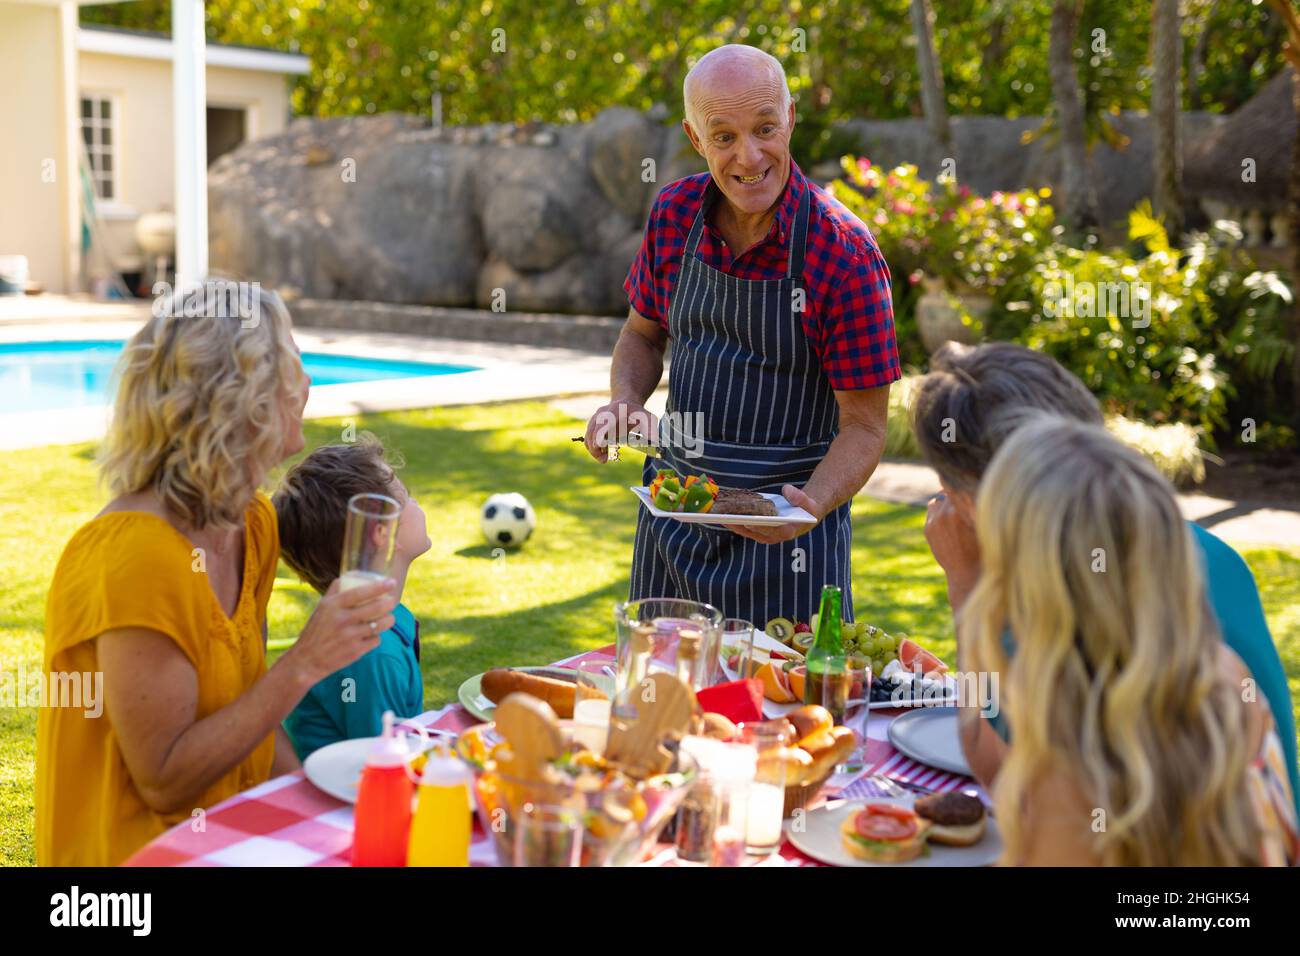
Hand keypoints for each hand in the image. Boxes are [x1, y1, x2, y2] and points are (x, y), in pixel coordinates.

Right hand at [285, 576, 397, 684]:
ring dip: (389, 620)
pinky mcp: (356, 651)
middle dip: (390, 603)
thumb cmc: (316, 630)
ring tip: (389, 618)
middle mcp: (342, 620)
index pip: (360, 592)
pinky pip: (376, 640)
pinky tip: (372, 635)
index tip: (391, 582)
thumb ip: (335, 591)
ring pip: (380, 625)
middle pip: (376, 607)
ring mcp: (350, 636)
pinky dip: (377, 637)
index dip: (379, 587)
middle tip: (392, 602)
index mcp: (333, 606)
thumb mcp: (321, 607)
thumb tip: (351, 575)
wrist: (307, 660)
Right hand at [583, 399, 657, 462]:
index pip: (605, 423)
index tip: (600, 445)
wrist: (625, 402)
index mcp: (616, 411)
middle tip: (604, 460)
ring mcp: (595, 418)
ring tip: (604, 459)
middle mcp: (602, 414)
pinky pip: (588, 438)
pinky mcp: (592, 425)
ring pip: (588, 435)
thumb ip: (651, 430)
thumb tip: (656, 443)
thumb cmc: (637, 412)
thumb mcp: (648, 418)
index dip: (601, 434)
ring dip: (593, 450)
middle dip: (596, 447)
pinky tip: (602, 454)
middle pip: (593, 431)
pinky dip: (592, 448)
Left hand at [730, 484, 823, 544]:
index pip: (770, 531)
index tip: (746, 522)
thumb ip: (800, 496)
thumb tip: (787, 490)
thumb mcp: (808, 501)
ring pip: (746, 531)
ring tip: (719, 515)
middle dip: (739, 525)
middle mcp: (775, 537)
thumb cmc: (806, 508)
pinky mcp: (759, 532)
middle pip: (753, 532)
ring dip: (732, 524)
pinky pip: (744, 528)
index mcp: (787, 532)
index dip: (758, 527)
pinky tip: (724, 513)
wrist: (805, 514)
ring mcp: (766, 536)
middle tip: (725, 518)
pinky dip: (734, 521)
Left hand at [924, 493, 980, 610]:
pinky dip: (939, 511)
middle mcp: (944, 514)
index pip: (958, 487)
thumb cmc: (984, 547)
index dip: (964, 485)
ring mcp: (933, 522)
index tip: (969, 484)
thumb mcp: (984, 522)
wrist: (967, 573)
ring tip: (957, 509)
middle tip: (965, 498)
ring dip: (946, 501)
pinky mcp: (928, 529)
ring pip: (938, 499)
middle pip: (948, 491)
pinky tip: (950, 519)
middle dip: (956, 493)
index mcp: (960, 511)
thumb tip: (975, 486)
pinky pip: (932, 510)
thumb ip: (975, 504)